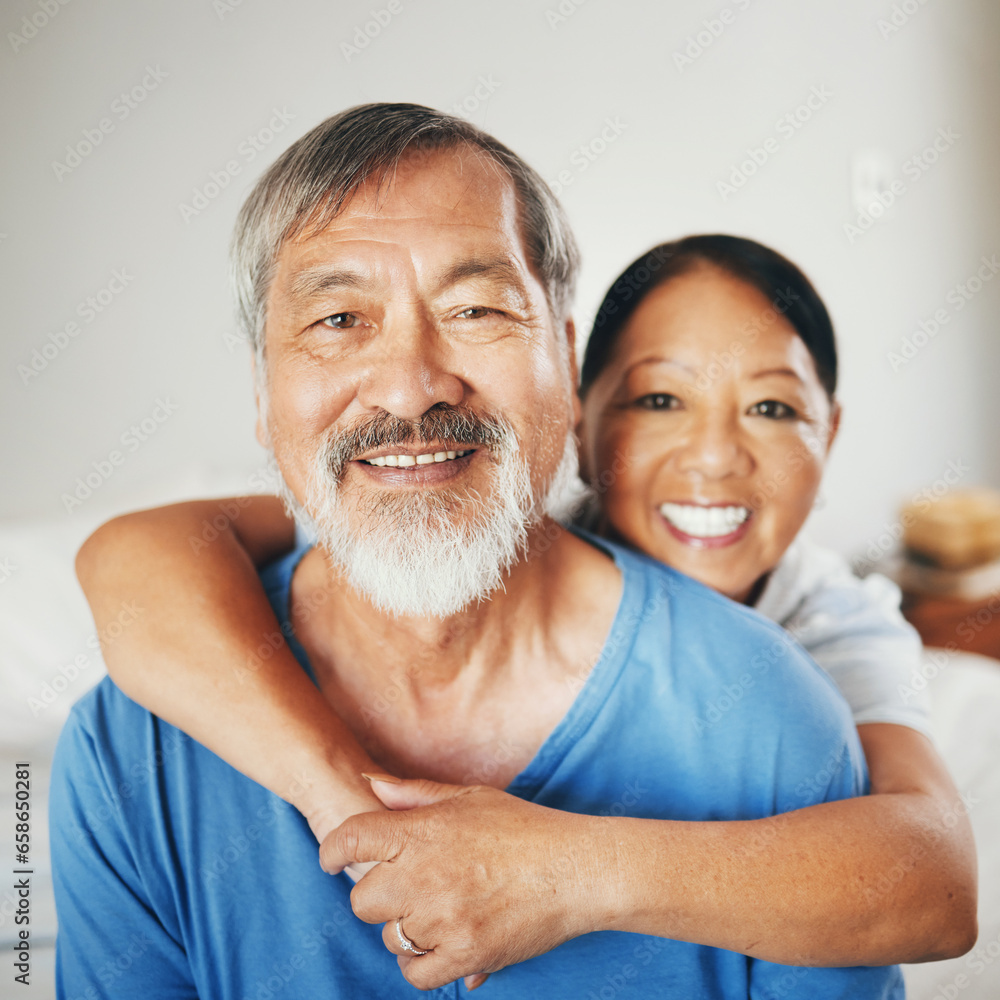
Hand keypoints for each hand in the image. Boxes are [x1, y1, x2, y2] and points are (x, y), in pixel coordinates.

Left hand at [319, 777, 608, 990]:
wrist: (576, 869)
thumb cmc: (523, 827)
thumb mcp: (469, 797)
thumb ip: (414, 794)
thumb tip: (369, 781)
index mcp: (424, 831)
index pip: (351, 839)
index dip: (334, 851)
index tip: (334, 860)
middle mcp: (426, 875)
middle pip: (362, 899)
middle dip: (378, 893)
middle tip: (406, 886)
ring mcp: (444, 919)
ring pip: (389, 936)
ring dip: (404, 927)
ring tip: (435, 911)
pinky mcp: (465, 954)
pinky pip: (415, 973)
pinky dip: (420, 962)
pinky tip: (438, 944)